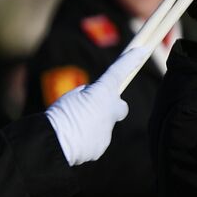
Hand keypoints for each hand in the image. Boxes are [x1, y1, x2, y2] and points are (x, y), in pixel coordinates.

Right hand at [42, 46, 147, 164]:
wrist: (53, 143)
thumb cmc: (59, 115)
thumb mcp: (72, 96)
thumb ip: (88, 95)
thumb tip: (95, 101)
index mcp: (101, 93)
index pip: (119, 72)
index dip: (131, 61)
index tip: (143, 50)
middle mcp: (110, 110)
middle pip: (121, 107)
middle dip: (113, 106)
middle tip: (96, 107)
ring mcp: (107, 130)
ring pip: (104, 125)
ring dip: (92, 124)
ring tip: (74, 128)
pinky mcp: (101, 146)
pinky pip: (96, 140)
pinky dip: (86, 139)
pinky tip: (74, 140)